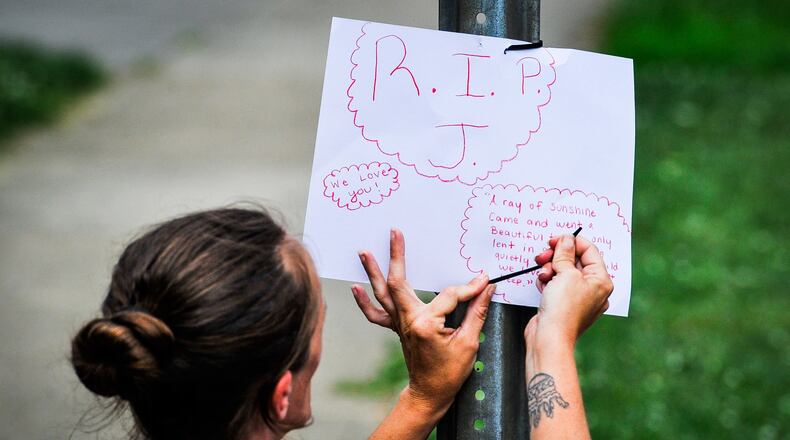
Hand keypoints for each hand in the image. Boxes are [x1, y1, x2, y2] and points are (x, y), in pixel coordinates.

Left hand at [351, 228, 495, 413]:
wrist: (430, 393)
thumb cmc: (449, 372)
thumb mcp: (469, 343)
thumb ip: (476, 312)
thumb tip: (486, 288)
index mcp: (426, 324)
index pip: (449, 296)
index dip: (469, 288)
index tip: (484, 279)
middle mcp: (408, 320)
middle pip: (399, 282)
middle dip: (396, 255)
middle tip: (394, 232)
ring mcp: (400, 324)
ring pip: (383, 294)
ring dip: (372, 272)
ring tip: (364, 251)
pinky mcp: (397, 329)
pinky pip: (377, 314)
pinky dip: (365, 302)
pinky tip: (356, 287)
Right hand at [527, 234, 613, 345]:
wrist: (549, 337)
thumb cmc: (563, 310)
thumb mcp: (565, 274)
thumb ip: (565, 254)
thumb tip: (566, 240)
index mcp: (601, 281)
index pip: (590, 251)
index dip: (572, 242)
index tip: (555, 239)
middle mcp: (593, 289)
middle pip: (575, 261)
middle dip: (557, 256)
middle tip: (544, 254)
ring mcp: (578, 297)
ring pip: (564, 271)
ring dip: (550, 268)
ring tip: (543, 275)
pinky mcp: (564, 303)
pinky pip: (557, 284)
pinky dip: (548, 281)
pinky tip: (542, 285)